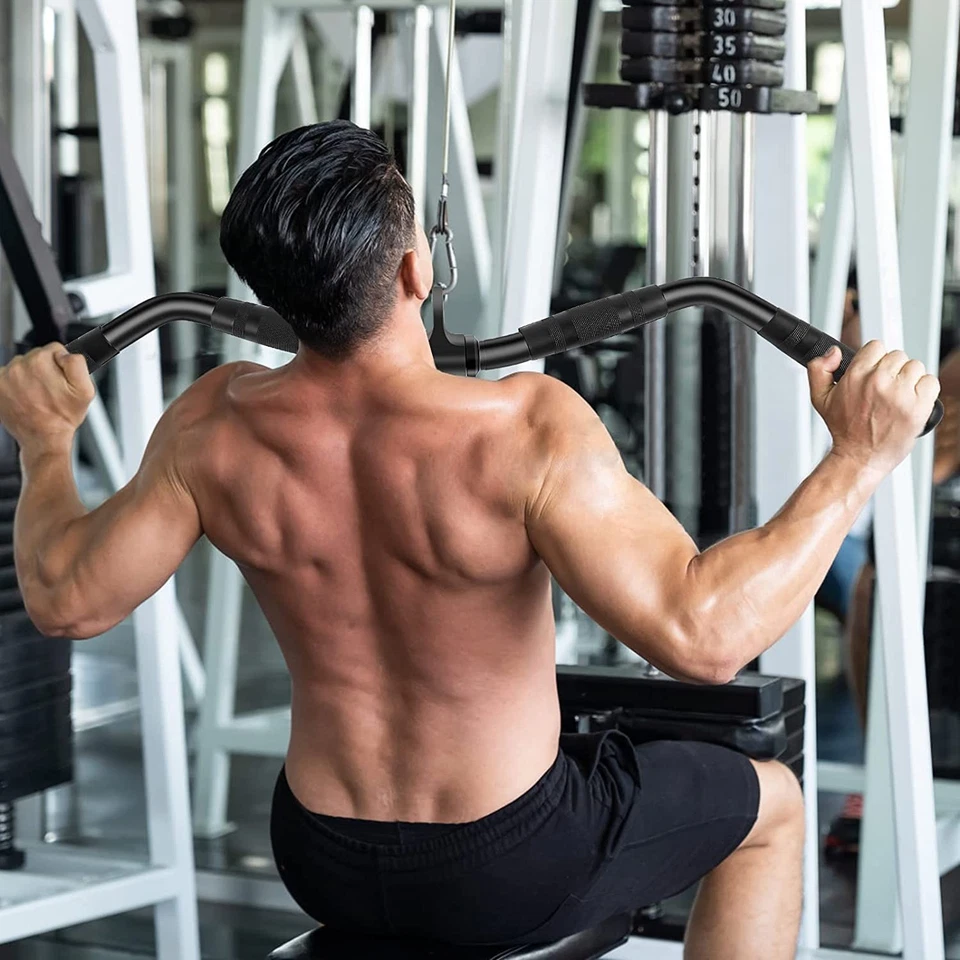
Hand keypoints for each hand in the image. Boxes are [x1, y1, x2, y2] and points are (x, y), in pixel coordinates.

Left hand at [0, 345, 94, 451]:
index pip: (54, 349)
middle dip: (45, 371)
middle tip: (50, 391)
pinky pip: (8, 377)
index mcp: (40, 362)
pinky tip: (25, 398)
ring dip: (29, 378)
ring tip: (38, 396)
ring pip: (22, 367)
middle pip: (36, 357)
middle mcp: (18, 366)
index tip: (60, 381)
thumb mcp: (85, 391)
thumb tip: (65, 353)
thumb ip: (77, 363)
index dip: (62, 365)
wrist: (43, 439)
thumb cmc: (63, 417)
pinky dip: (16, 386)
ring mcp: (4, 377)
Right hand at [808, 341, 940, 475]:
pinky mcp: (918, 406)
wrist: (860, 457)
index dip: (875, 360)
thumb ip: (819, 369)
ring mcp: (900, 394)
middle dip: (892, 370)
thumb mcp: (819, 398)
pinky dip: (925, 391)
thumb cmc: (844, 430)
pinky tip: (911, 402)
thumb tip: (834, 352)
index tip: (873, 374)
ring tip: (897, 396)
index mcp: (856, 376)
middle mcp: (879, 382)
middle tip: (885, 389)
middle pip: (898, 355)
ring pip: (916, 367)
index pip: (876, 347)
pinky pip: (931, 382)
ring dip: (909, 379)